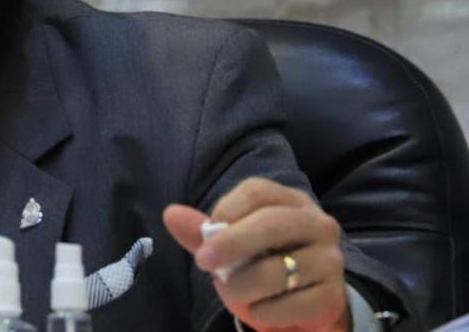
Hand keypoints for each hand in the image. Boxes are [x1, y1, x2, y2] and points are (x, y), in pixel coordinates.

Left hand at [163, 177, 350, 330]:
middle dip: (230, 244)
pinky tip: (258, 308)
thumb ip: (203, 231)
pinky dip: (262, 311)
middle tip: (203, 261)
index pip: (256, 191)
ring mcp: (329, 260)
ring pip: (277, 270)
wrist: (306, 302)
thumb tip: (170, 213)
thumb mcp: (232, 245)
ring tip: (231, 291)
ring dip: (242, 286)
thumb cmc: (263, 263)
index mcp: (291, 201)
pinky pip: (289, 305)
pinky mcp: (331, 296)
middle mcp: (317, 224)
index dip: (226, 209)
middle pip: (271, 223)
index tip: (207, 232)